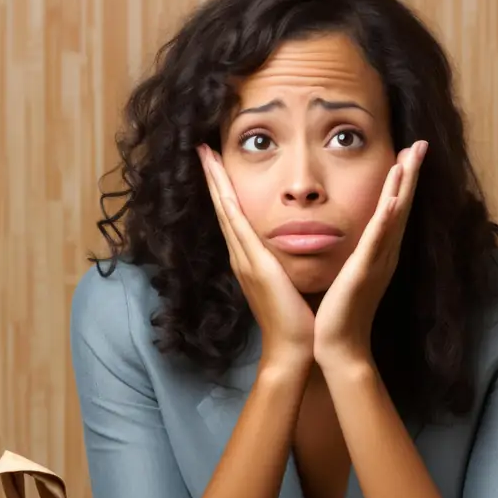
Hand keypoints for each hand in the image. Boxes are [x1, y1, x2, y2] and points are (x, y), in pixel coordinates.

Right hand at [197, 145, 315, 368]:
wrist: (293, 349)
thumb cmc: (296, 321)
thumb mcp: (289, 283)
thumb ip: (286, 265)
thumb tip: (294, 251)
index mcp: (250, 260)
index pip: (234, 217)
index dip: (224, 190)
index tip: (218, 163)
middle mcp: (241, 256)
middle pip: (223, 208)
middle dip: (213, 177)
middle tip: (202, 147)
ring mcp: (244, 259)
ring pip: (225, 210)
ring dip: (215, 181)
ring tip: (205, 153)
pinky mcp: (253, 264)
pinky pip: (236, 224)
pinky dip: (226, 200)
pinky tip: (219, 181)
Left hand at [312, 141, 427, 368]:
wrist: (339, 345)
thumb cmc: (339, 313)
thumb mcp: (348, 274)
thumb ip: (353, 254)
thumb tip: (349, 240)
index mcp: (379, 253)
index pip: (394, 209)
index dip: (402, 181)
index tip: (406, 153)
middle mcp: (385, 254)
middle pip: (402, 205)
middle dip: (411, 173)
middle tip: (420, 143)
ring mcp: (377, 262)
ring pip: (395, 216)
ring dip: (404, 185)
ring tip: (411, 156)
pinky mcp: (364, 271)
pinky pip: (378, 240)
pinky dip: (387, 219)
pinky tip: (392, 199)